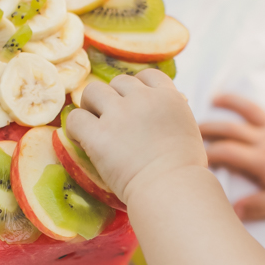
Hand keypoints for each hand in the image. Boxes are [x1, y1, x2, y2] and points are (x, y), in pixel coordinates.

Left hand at [66, 69, 207, 204]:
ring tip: (93, 125)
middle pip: (118, 82)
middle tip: (111, 120)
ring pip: (92, 91)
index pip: (147, 75)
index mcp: (168, 97)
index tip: (132, 103)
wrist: (171, 189)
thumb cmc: (186, 171)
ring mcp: (119, 114)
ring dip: (91, 106)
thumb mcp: (190, 132)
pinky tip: (82, 139)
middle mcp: (143, 98)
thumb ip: (175, 115)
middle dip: (114, 98)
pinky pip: (75, 118)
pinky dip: (75, 127)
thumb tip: (172, 106)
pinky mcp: (98, 134)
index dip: (136, 87)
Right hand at [199, 77, 264, 220]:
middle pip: (231, 129)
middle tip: (191, 127)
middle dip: (209, 127)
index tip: (193, 155)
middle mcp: (263, 140)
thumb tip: (234, 210)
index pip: (226, 152)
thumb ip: (257, 206)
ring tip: (215, 97)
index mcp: (258, 160)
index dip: (207, 153)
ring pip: (250, 111)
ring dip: (232, 102)